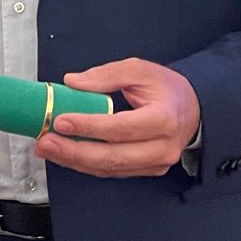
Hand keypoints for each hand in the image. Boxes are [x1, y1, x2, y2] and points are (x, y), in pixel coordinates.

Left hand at [33, 59, 199, 178]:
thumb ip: (106, 75)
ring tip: (48, 148)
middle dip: (74, 151)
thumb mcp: (140, 69)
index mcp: (163, 119)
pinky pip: (113, 171)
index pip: (120, 127)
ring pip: (109, 168)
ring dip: (74, 160)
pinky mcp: (147, 171)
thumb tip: (72, 83)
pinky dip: (87, 164)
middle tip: (46, 141)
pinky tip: (66, 154)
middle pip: (112, 156)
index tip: (60, 121)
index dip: (88, 127)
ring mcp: (156, 164)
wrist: (194, 109)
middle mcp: (162, 147)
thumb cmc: (166, 88)